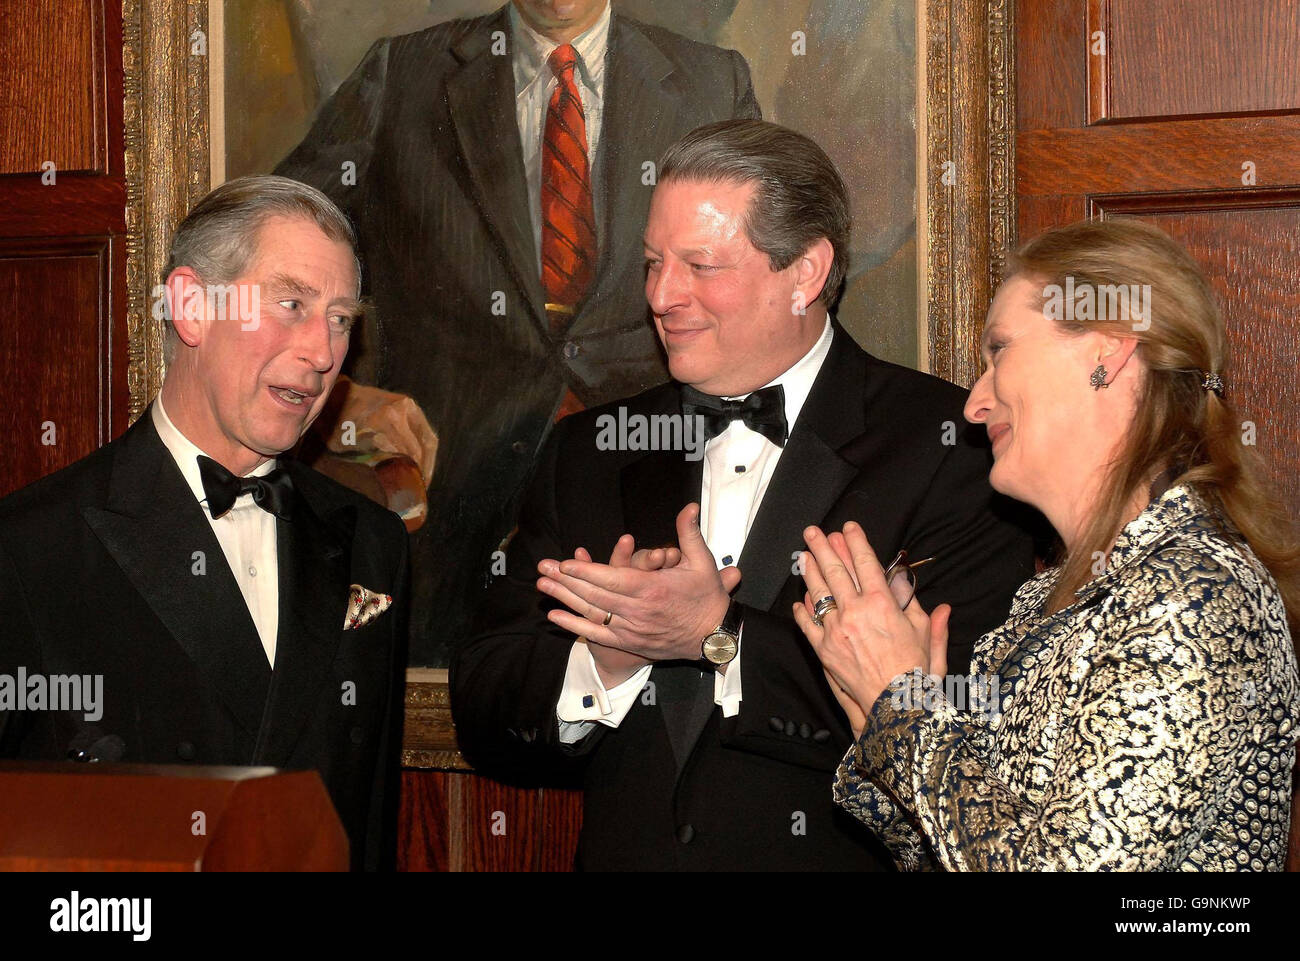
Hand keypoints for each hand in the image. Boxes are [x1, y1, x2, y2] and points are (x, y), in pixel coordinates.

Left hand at [537, 503, 740, 661]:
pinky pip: (596, 634)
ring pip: (591, 613)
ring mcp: (630, 629)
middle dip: (566, 581)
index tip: (565, 563)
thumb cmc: (707, 598)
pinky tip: (555, 616)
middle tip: (544, 568)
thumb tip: (689, 506)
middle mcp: (637, 611)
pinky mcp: (628, 641)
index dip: (586, 571)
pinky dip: (574, 626)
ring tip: (542, 586)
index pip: (612, 579)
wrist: (714, 637)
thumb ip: (689, 533)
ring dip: (564, 599)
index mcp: (652, 589)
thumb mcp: (702, 563)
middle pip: (594, 595)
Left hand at [791, 522, 950, 736]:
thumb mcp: (925, 635)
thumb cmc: (915, 672)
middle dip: (823, 547)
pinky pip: (808, 625)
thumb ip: (921, 611)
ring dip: (809, 571)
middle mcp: (855, 611)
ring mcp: (835, 630)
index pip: (865, 563)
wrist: (895, 705)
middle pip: (835, 571)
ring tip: (802, 555)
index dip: (855, 542)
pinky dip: (803, 611)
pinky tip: (800, 600)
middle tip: (813, 532)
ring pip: (818, 593)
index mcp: (882, 603)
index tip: (848, 527)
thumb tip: (927, 594)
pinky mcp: (824, 649)